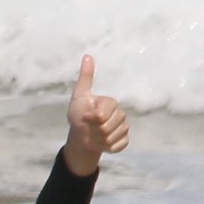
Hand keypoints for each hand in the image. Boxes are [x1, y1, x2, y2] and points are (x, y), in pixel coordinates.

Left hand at [62, 54, 131, 176]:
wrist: (81, 135)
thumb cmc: (79, 114)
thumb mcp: (79, 96)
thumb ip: (85, 78)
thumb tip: (87, 56)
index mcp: (111, 103)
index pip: (102, 114)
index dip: (91, 118)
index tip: (85, 117)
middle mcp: (121, 115)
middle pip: (107, 127)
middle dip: (94, 130)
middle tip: (89, 127)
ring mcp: (123, 128)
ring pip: (111, 137)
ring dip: (98, 139)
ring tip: (94, 135)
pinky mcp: (124, 141)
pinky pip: (118, 146)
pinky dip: (106, 147)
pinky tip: (101, 143)